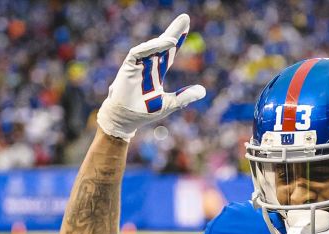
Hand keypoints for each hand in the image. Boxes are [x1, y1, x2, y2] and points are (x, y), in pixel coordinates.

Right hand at [96, 13, 205, 140]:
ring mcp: (138, 65)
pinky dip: (148, 48)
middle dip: (173, 31)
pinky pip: (138, 53)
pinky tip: (160, 45)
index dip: (178, 40)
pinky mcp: (128, 67)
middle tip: (185, 18)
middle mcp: (148, 65)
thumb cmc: (144, 112)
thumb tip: (203, 91)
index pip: (170, 52)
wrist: (126, 120)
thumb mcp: (169, 104)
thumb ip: (184, 97)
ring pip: (151, 47)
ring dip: (162, 41)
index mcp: (157, 71)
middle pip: (162, 44)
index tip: (187, 27)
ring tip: (174, 38)